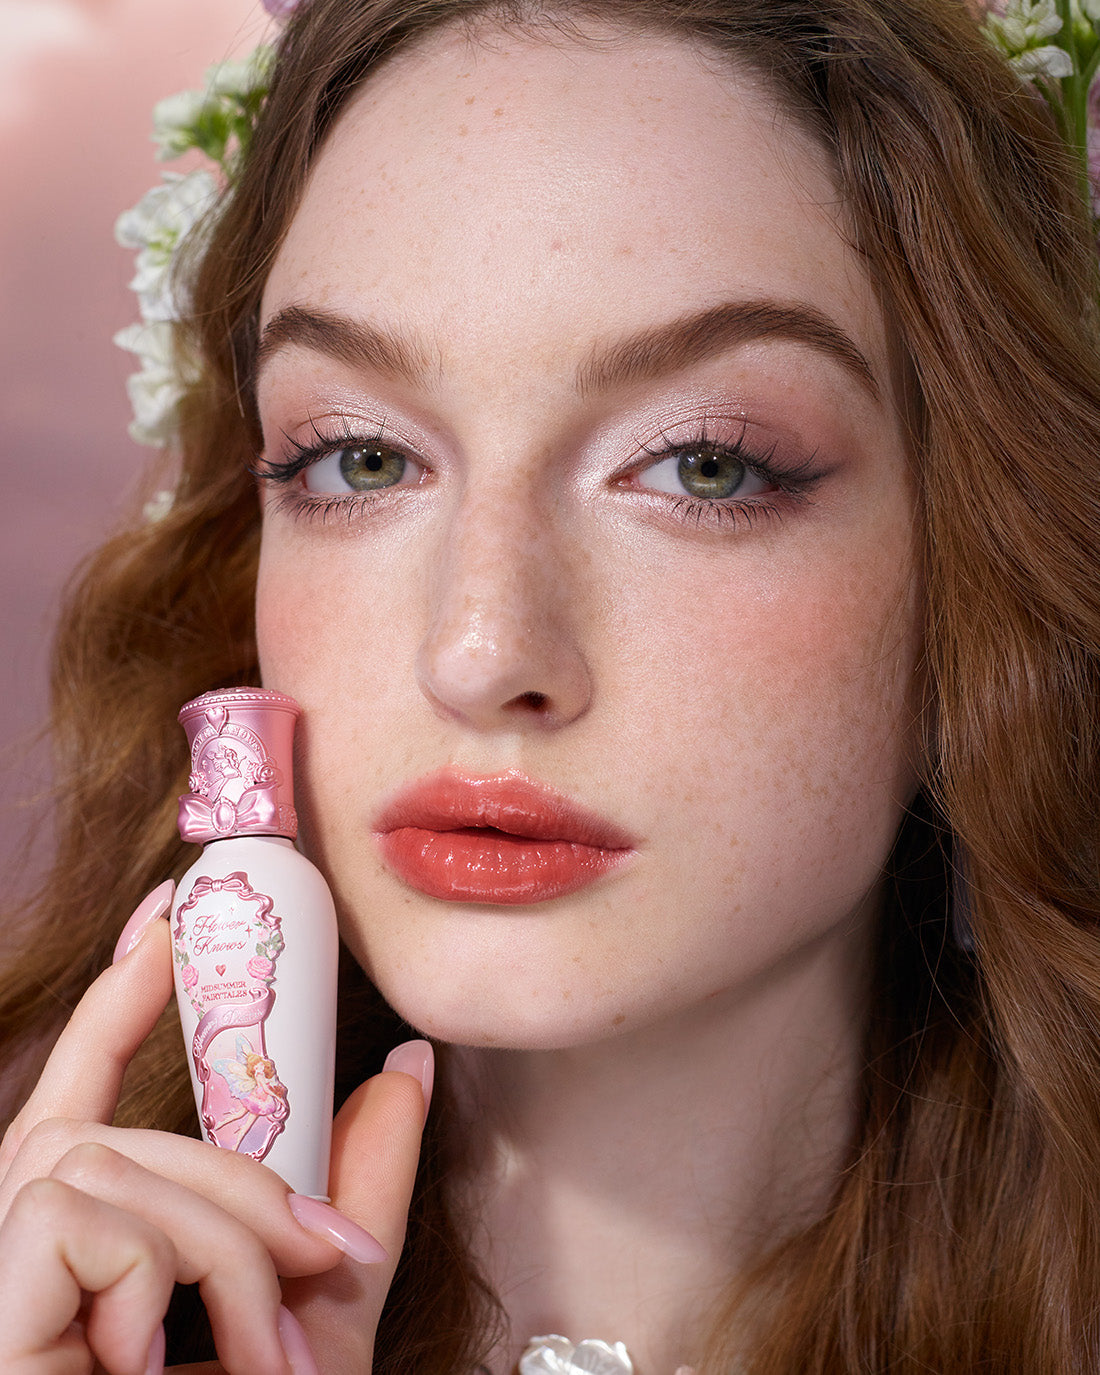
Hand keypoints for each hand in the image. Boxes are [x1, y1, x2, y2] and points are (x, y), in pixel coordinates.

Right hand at [0, 883, 431, 1373]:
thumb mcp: (317, 1307)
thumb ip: (354, 1188)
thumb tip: (405, 1069)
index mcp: (93, 1237)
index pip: (89, 1086)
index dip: (122, 995)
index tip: (168, 912)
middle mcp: (25, 1240)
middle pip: (127, 1133)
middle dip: (244, 1193)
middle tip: (323, 1268)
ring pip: (117, 1169)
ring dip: (218, 1254)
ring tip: (251, 1356)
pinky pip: (78, 1217)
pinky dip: (148, 1284)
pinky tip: (140, 1368)